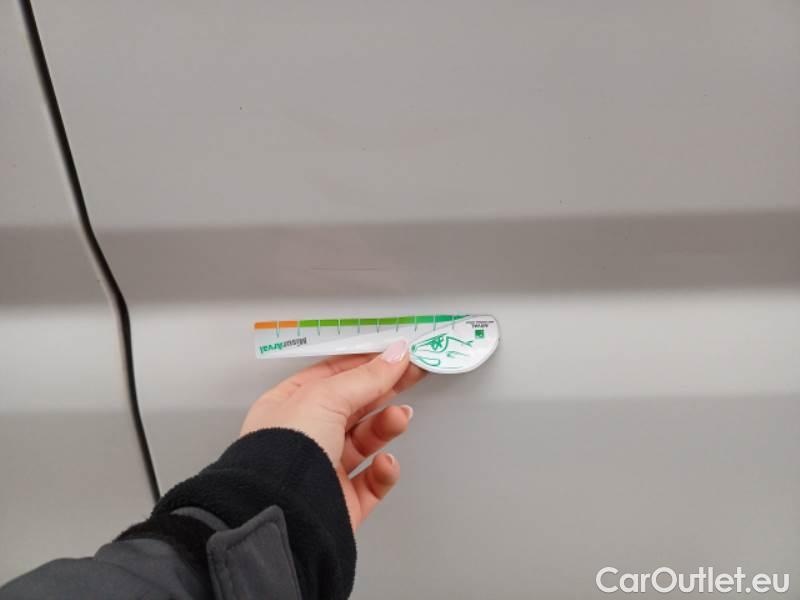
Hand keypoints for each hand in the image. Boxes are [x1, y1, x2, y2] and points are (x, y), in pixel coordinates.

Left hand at [240, 340, 425, 529]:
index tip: (397, 354)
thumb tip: (395, 355)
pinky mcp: (342, 501)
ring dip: (386, 426)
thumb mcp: (325, 398)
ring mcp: (323, 469)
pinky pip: (373, 481)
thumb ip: (365, 377)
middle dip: (384, 390)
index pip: (331, 376)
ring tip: (399, 418)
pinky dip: (385, 471)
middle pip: (353, 406)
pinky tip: (386, 463)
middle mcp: (303, 436)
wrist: (283, 516)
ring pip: (365, 441)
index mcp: (288, 406)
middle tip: (414, 374)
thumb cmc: (283, 453)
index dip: (365, 363)